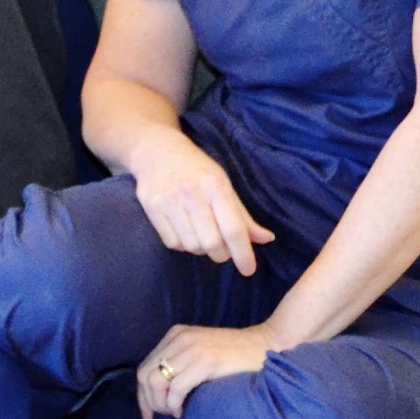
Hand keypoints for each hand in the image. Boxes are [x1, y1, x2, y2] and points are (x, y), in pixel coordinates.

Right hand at [126, 125, 273, 274]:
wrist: (157, 149)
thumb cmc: (196, 168)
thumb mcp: (223, 183)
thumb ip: (242, 215)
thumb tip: (267, 239)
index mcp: (215, 185)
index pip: (233, 228)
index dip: (243, 254)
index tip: (248, 269)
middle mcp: (191, 192)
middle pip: (213, 243)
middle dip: (222, 254)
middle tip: (223, 249)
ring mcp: (169, 200)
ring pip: (192, 246)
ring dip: (201, 249)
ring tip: (202, 235)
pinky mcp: (152, 207)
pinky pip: (173, 243)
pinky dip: (183, 245)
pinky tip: (185, 231)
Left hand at [136, 321, 274, 418]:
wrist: (265, 346)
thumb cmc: (235, 357)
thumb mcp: (200, 353)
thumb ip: (181, 364)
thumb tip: (159, 394)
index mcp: (176, 335)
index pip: (145, 367)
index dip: (142, 395)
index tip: (149, 415)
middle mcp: (179, 338)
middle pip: (145, 375)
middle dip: (148, 402)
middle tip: (161, 418)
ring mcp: (192, 348)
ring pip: (156, 382)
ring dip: (161, 405)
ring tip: (174, 414)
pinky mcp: (205, 361)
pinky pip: (175, 388)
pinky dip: (174, 405)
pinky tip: (183, 412)